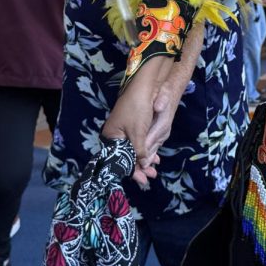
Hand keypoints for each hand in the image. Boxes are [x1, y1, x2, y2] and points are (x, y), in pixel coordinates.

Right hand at [102, 57, 173, 185]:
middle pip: (126, 155)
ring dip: (144, 159)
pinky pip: (138, 142)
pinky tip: (154, 156)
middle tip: (151, 177)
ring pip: (134, 149)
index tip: (142, 180)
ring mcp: (124, 130)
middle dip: (139, 166)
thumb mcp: (138, 133)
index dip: (131, 171)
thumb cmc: (137, 109)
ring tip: (154, 170)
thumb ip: (140, 151)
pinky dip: (146, 149)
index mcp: (111, 137)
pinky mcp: (133, 125)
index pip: (118, 160)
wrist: (144, 85)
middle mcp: (115, 135)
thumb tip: (143, 166)